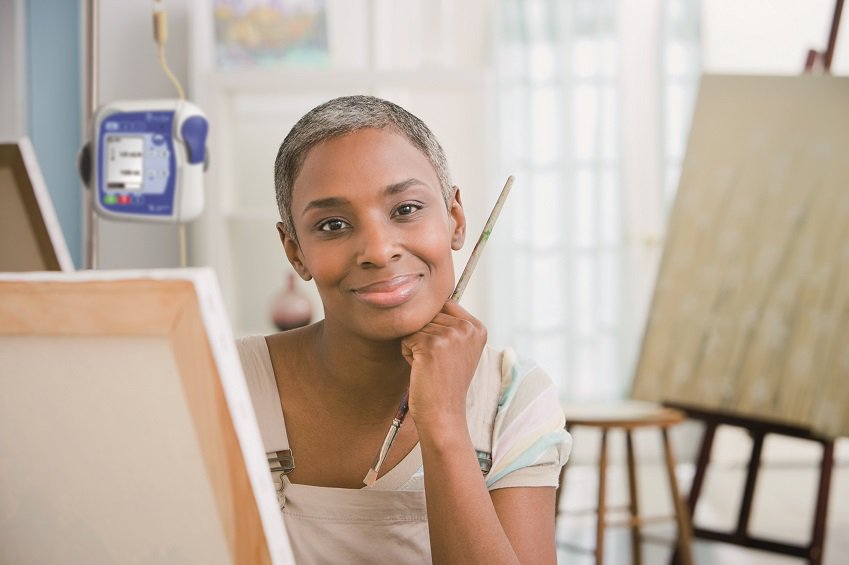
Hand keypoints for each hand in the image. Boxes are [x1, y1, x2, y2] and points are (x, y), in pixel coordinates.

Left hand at [401, 301, 486, 434]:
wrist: (443, 414)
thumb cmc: (444, 383)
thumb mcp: (457, 350)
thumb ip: (450, 323)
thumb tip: (425, 294)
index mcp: (477, 327)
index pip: (444, 305)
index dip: (434, 327)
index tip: (442, 353)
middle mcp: (467, 328)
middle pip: (428, 314)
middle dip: (423, 336)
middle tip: (435, 363)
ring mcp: (451, 335)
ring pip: (415, 326)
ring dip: (415, 345)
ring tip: (429, 366)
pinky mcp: (432, 344)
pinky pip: (406, 337)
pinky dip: (407, 353)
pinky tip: (421, 370)